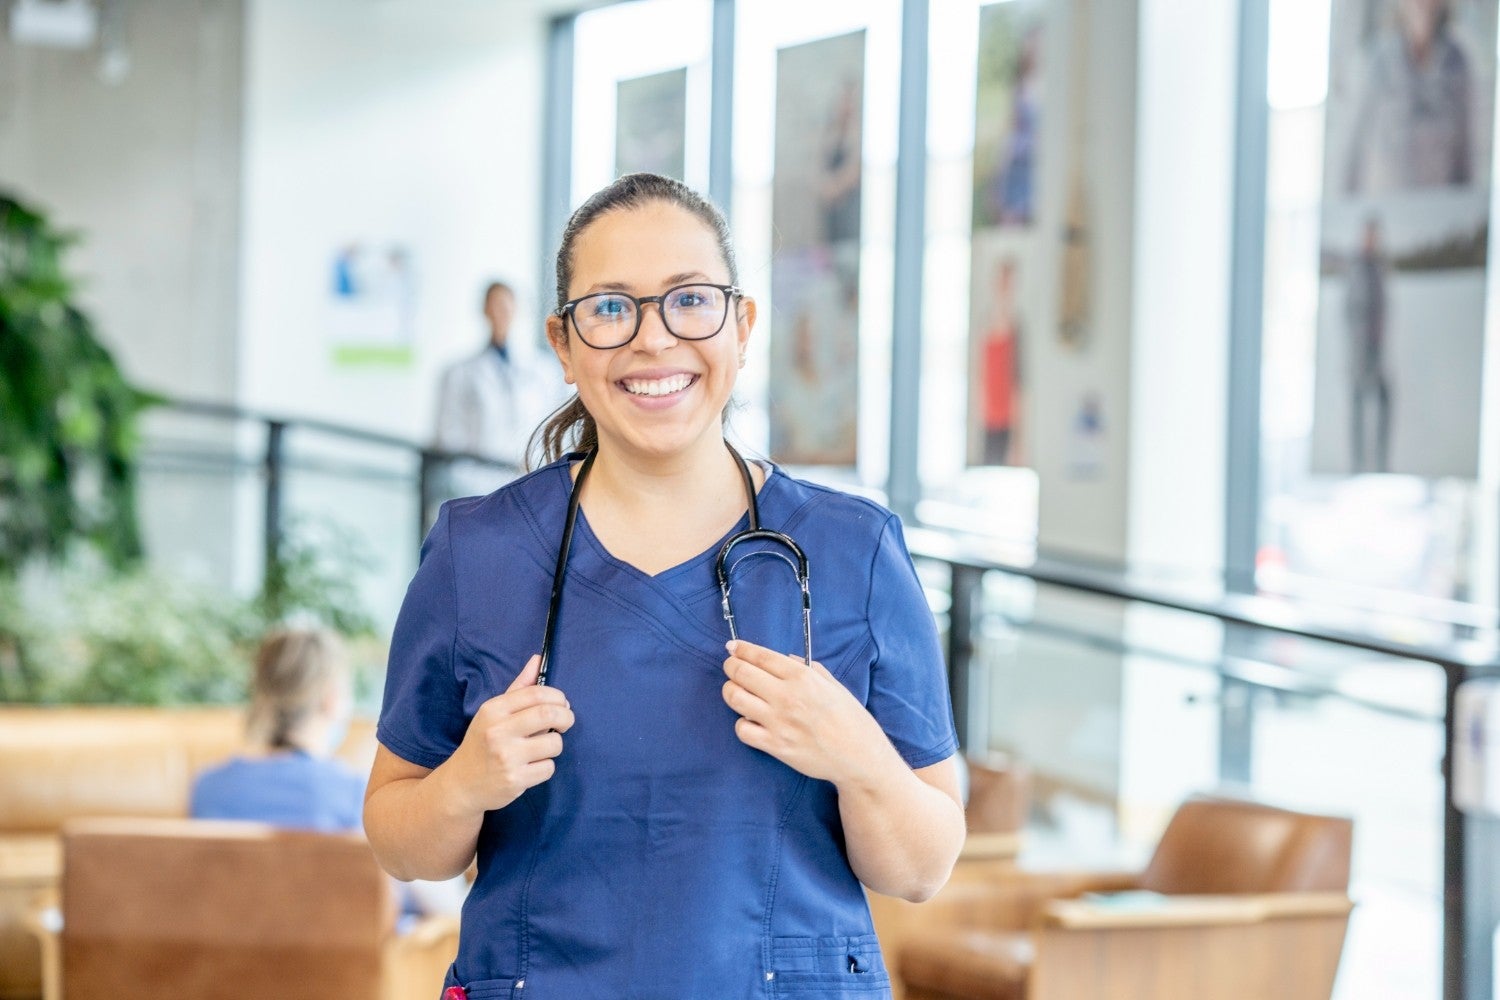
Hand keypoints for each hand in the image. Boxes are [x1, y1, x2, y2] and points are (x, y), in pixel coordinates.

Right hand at [443, 654, 573, 814]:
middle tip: (565, 722)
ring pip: (554, 743)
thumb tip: (538, 659)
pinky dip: (545, 766)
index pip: (536, 693)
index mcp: (493, 710)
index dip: (557, 697)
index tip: (562, 704)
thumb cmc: (482, 742)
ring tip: (540, 748)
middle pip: (549, 715)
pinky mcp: (515, 780)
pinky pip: (549, 768)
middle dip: (566, 717)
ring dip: (555, 745)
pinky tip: (531, 766)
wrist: (461, 784)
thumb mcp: (493, 712)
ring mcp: (507, 757)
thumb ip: (519, 687)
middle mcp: (498, 731)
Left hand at [721, 639, 887, 785]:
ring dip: (730, 691)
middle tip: (731, 666)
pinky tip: (750, 721)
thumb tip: (783, 660)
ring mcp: (778, 722)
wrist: (859, 756)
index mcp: (802, 677)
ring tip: (736, 691)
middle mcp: (787, 696)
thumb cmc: (850, 718)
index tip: (732, 647)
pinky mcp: (774, 745)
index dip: (741, 649)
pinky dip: (742, 723)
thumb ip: (807, 668)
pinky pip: (742, 729)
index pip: (761, 656)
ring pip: (735, 698)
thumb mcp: (833, 684)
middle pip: (741, 673)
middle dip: (730, 666)